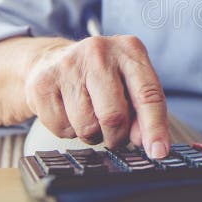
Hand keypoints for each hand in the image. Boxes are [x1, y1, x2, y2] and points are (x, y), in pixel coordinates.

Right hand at [24, 35, 170, 157]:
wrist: (50, 60)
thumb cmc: (100, 76)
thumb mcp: (129, 83)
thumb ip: (143, 111)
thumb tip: (146, 141)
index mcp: (129, 49)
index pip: (148, 93)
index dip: (155, 127)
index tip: (159, 152)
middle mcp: (99, 51)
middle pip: (114, 115)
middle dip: (117, 136)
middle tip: (115, 135)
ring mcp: (68, 65)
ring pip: (87, 126)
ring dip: (93, 134)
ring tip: (90, 117)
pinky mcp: (42, 83)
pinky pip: (62, 129)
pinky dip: (69, 132)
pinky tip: (69, 113)